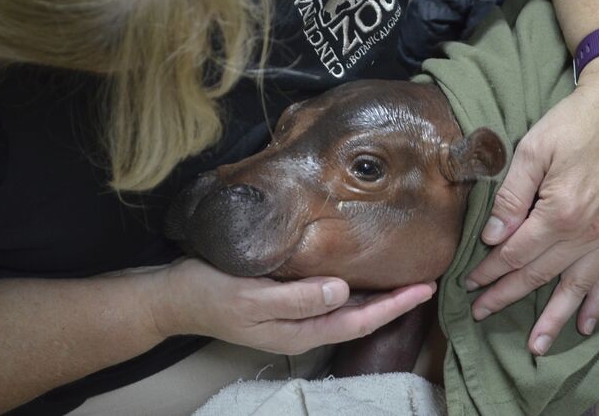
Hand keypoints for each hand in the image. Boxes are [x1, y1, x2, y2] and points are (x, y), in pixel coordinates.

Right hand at [149, 258, 435, 354]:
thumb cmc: (209, 293)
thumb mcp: (251, 296)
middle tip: (425, 278)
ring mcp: (293, 313)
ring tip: (403, 274)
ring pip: (346, 306)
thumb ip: (297, 298)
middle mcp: (302, 326)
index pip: (358, 321)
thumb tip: (343, 291)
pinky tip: (358, 268)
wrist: (173, 296)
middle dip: (394, 301)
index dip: (394, 307)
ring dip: (376, 293)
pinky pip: (328, 295)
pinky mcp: (284, 298)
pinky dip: (351, 284)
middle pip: (359, 316)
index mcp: (299, 331)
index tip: (424, 288)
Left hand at [465, 49, 598, 355]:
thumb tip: (493, 235)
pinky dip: (595, 303)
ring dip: (553, 319)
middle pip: (538, 274)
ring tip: (536, 345)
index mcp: (559, 213)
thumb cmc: (573, 124)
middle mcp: (586, 234)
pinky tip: (585, 324)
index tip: (468, 284)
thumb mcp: (533, 150)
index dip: (489, 271)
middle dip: (506, 296)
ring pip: (573, 288)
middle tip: (481, 313)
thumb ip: (512, 196)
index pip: (515, 253)